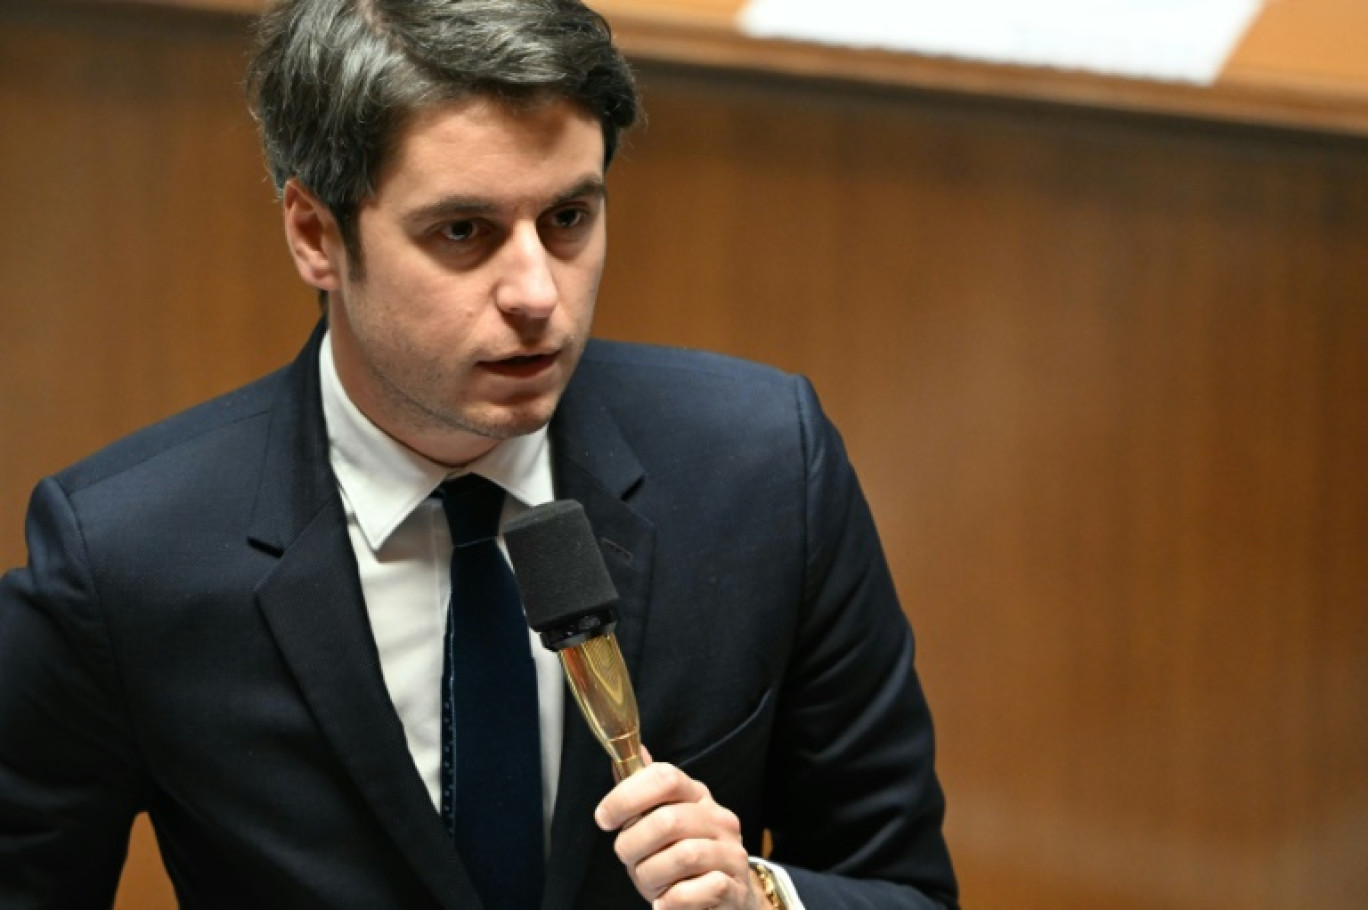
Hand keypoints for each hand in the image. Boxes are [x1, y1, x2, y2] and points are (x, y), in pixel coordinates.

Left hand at [594, 751, 764, 909]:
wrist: (727, 898)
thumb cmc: (681, 861)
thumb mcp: (660, 822)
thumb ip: (644, 793)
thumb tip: (626, 753)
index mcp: (697, 796)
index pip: (665, 778)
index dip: (627, 796)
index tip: (605, 819)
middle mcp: (718, 819)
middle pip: (668, 820)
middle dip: (633, 845)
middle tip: (628, 859)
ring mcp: (731, 854)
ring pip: (684, 856)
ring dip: (652, 875)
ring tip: (650, 884)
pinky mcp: (735, 889)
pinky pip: (698, 891)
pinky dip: (672, 900)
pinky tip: (663, 903)